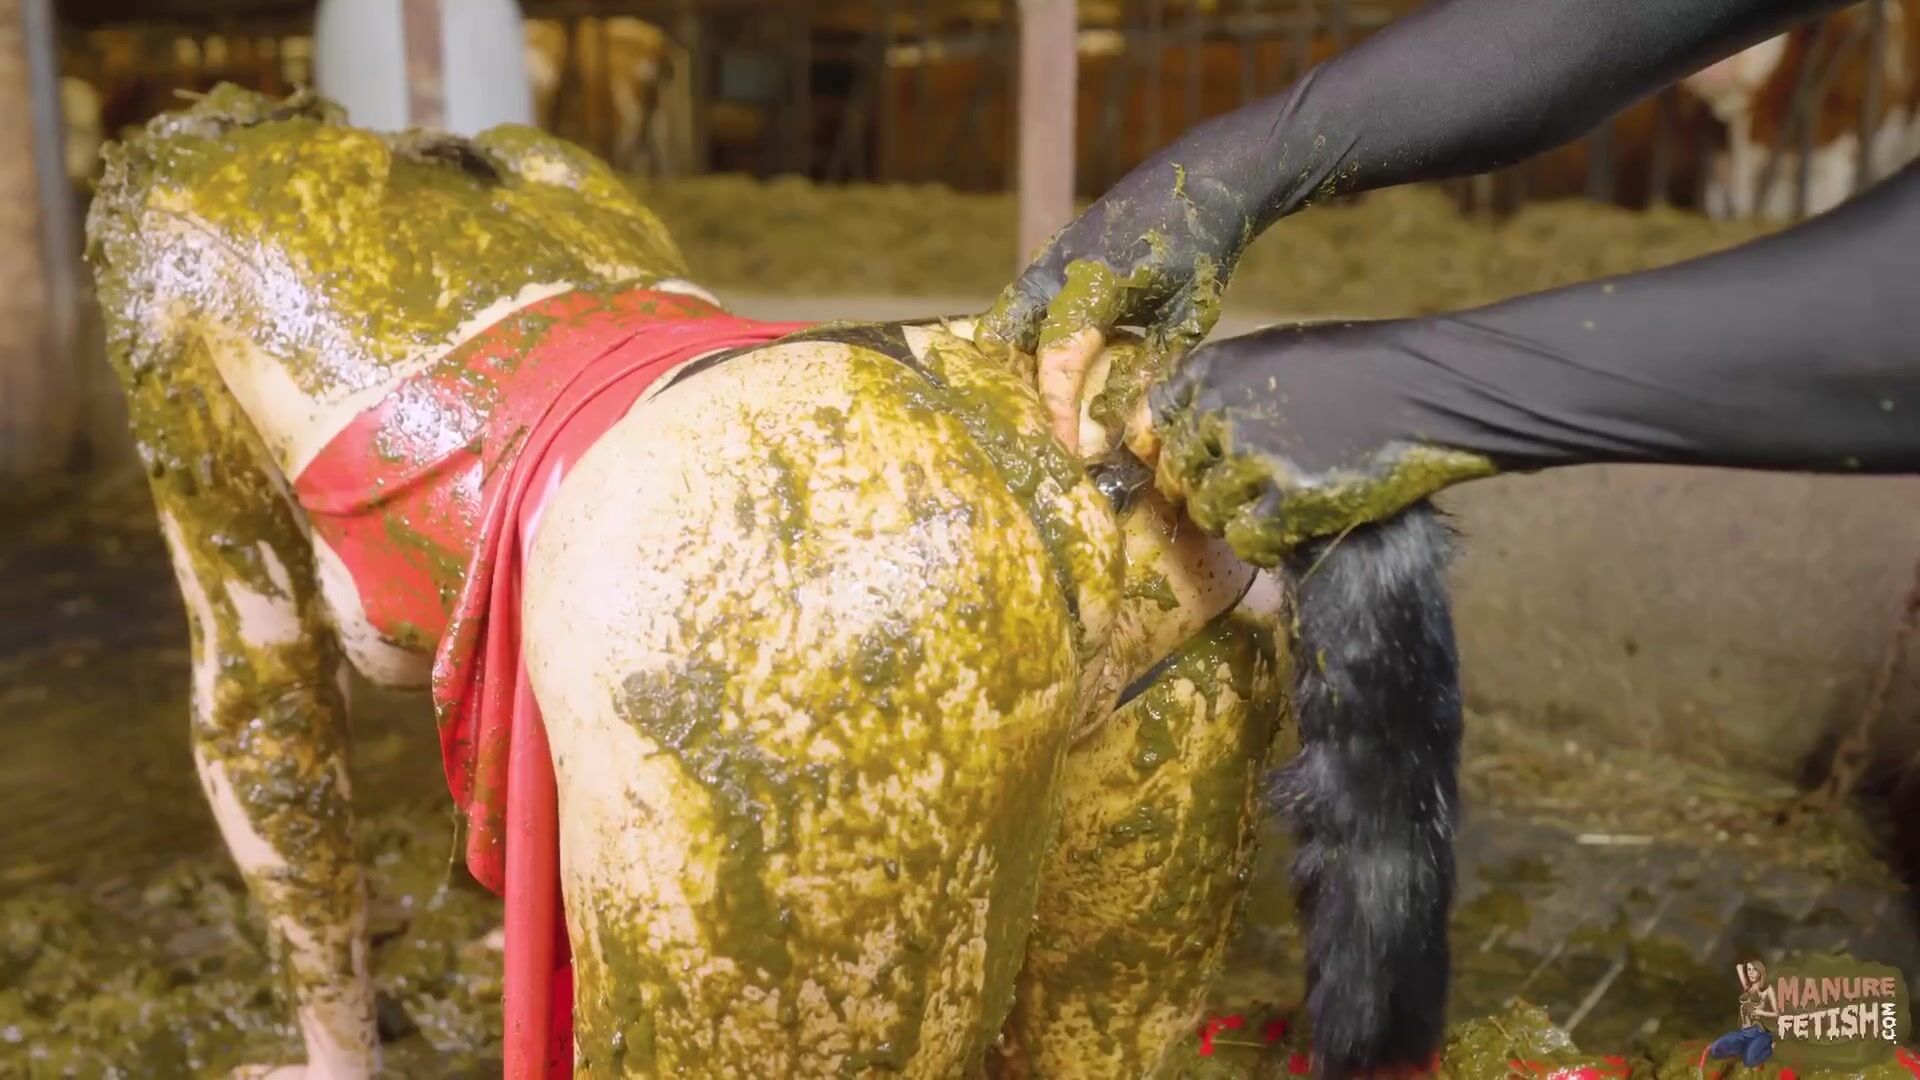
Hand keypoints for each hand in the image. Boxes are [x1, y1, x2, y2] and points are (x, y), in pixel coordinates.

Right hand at [978, 153, 1256, 453]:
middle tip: (1033, 427)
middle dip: (1009, 383)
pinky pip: (1023, 306)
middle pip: (1001, 335)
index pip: (1058, 356)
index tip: (1062, 449)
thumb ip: (1151, 371)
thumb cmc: (1202, 250)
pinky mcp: (1051, 258)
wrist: (1204, 179)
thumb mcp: (1187, 318)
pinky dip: (1028, 341)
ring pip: (1006, 319)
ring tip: (1039, 407)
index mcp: (1095, 281)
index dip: (1056, 408)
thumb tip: (1125, 431)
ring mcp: (1048, 259)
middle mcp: (1057, 268)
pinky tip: (1053, 371)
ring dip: (1016, 364)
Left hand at [1136, 320, 1497, 566]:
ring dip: (1234, 517)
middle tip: (1243, 493)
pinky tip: (1292, 529)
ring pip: (1208, 509)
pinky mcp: (1290, 501)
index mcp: (1214, 369)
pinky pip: (1247, 541)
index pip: (1156, 419)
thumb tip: (1171, 432)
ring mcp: (1254, 458)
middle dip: (1204, 486)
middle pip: (1178, 470)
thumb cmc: (1358, 369)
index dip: (1172, 447)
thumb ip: (1223, 388)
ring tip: (1275, 507)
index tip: (1196, 461)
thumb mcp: (1275, 355)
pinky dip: (1265, 544)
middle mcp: (1222, 411)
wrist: (1429, 388)